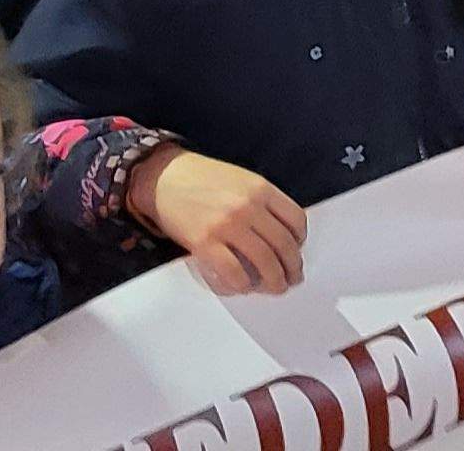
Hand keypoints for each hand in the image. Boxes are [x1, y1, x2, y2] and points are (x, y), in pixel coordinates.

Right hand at [129, 149, 307, 295]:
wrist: (162, 177)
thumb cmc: (199, 177)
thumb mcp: (241, 179)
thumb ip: (262, 201)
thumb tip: (279, 233)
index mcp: (260, 188)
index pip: (296, 219)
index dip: (301, 240)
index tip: (297, 249)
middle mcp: (248, 206)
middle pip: (284, 245)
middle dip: (291, 267)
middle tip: (292, 277)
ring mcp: (227, 225)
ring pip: (265, 262)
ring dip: (274, 281)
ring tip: (275, 287)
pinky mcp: (205, 243)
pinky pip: (233, 272)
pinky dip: (242, 284)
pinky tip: (243, 286)